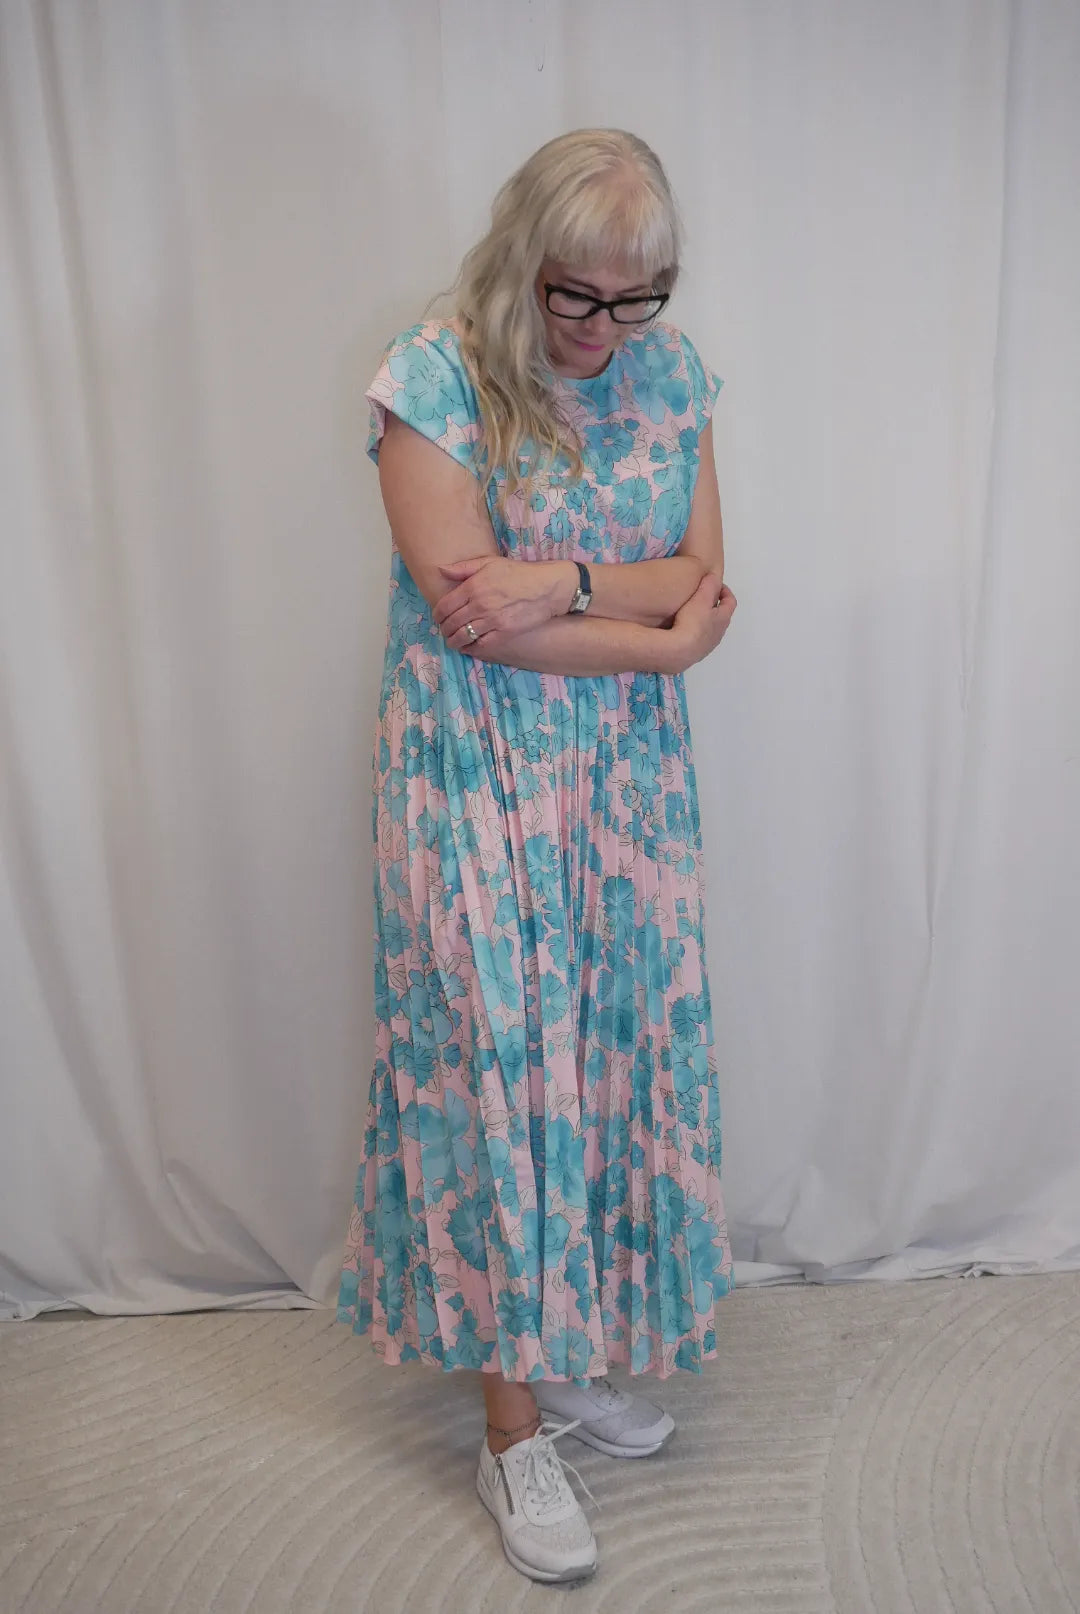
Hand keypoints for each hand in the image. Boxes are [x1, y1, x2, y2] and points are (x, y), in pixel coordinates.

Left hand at [434, 556, 575, 650]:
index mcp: (473, 587)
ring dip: (454, 641)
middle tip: (445, 631)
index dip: (437, 615)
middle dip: (444, 629)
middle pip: (451, 623)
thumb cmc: (518, 573)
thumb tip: (440, 570)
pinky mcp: (504, 633)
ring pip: (463, 637)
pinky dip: (471, 648)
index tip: (438, 618)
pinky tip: (468, 647)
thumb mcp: (490, 563)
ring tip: (453, 642)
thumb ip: (463, 568)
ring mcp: (492, 620)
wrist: (546, 587)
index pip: (445, 606)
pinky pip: (481, 645)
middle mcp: (480, 605)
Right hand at [670, 575, 736, 671]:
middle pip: (721, 617)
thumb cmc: (692, 622)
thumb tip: (714, 576)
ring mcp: (707, 646)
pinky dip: (694, 632)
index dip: (725, 591)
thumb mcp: (701, 598)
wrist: (677, 651)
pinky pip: (698, 640)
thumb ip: (710, 585)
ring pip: (710, 630)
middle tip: (702, 598)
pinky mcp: (695, 654)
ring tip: (690, 614)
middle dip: (713, 606)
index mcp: (723, 619)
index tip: (716, 584)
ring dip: (704, 621)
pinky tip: (681, 630)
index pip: (731, 602)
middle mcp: (719, 634)